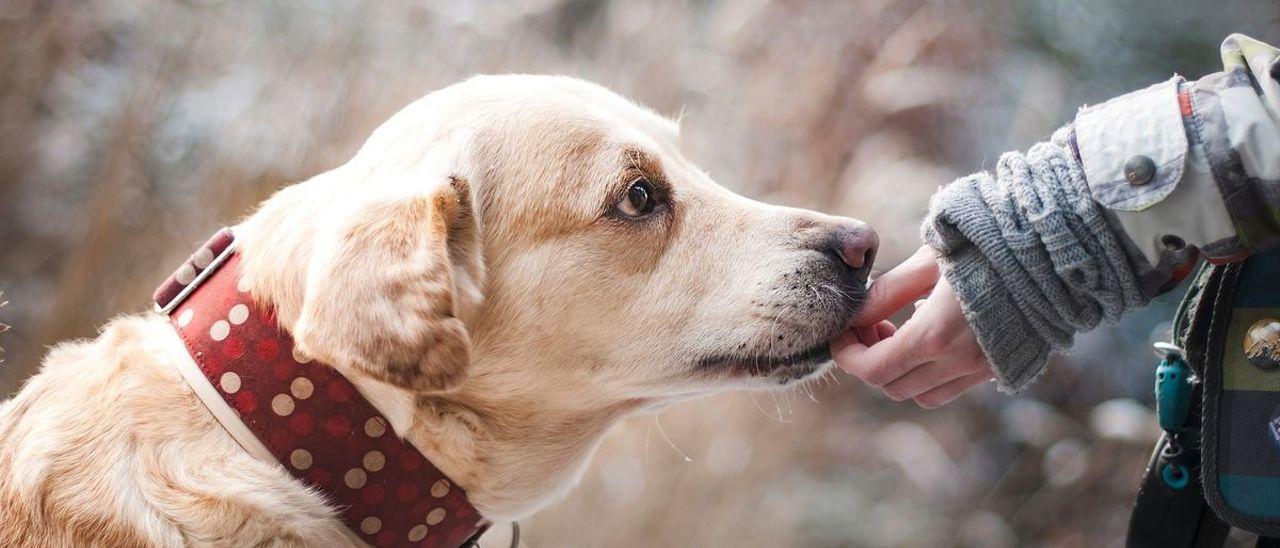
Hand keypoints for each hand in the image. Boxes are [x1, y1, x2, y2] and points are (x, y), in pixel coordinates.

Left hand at [831, 246, 993, 407]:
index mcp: (936, 335)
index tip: (841, 333)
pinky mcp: (1000, 367)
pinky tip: (932, 333)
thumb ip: (887, 292)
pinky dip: (930, 372)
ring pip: (922, 394)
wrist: (1055, 250)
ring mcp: (982, 369)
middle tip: (870, 325)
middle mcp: (959, 362)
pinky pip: (952, 386)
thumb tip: (855, 314)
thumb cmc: (987, 244)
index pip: (873, 369)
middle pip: (892, 386)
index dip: (847, 355)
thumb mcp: (929, 260)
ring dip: (900, 371)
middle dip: (870, 360)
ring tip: (898, 330)